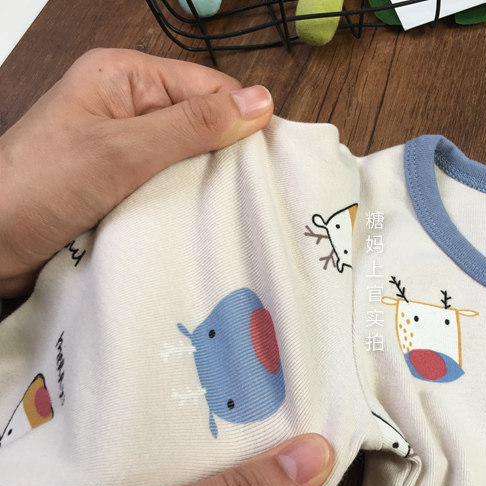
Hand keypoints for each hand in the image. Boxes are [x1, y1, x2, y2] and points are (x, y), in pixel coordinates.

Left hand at [0, 48, 272, 296]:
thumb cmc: (36, 189)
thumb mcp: (123, 151)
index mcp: (125, 76)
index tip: (260, 165)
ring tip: (213, 211)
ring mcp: (126, 145)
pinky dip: (184, 203)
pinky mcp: (124, 181)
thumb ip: (192, 126)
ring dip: (203, 186)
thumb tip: (261, 101)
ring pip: (191, 159)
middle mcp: (128, 105)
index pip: (210, 87)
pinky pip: (172, 185)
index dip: (240, 122)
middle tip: (238, 196)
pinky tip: (191, 220)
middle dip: (222, 159)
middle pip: (204, 124)